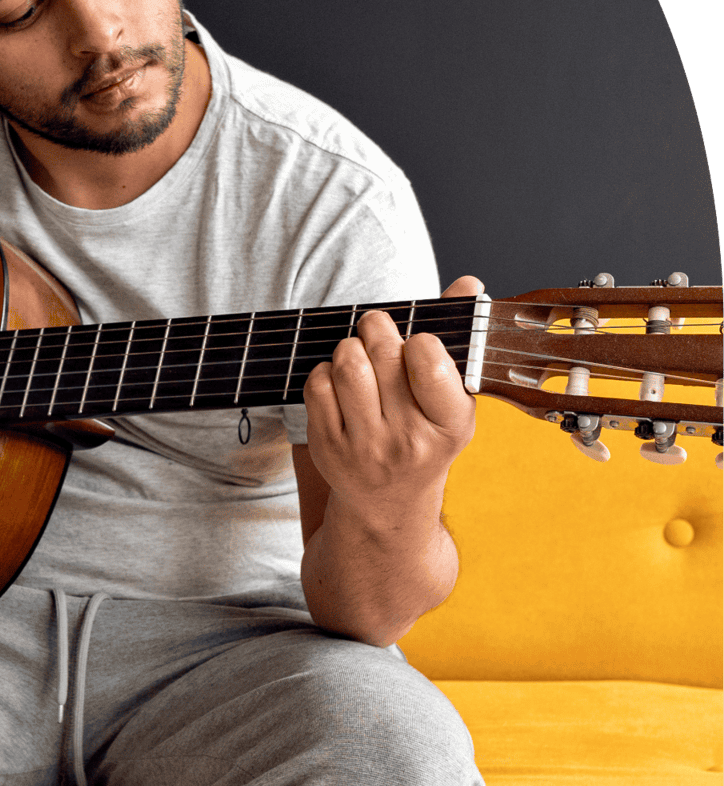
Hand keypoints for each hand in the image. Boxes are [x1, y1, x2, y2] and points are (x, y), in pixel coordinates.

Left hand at [302, 275, 481, 521]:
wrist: (389, 502)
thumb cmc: (425, 434)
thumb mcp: (452, 398)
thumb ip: (458, 338)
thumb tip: (468, 283)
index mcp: (450, 425)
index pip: (430, 363)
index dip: (420, 340)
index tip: (418, 342)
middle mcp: (409, 441)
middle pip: (382, 354)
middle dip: (376, 328)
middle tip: (377, 328)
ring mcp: (365, 447)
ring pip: (346, 366)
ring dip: (349, 347)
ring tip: (358, 352)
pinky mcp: (328, 447)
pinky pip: (317, 385)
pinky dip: (325, 372)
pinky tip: (340, 382)